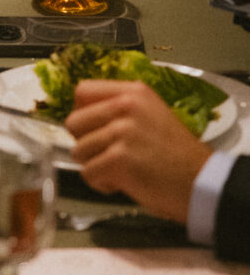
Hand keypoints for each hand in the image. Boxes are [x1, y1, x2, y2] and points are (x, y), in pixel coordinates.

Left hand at [65, 80, 210, 222]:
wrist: (201, 182)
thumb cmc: (175, 153)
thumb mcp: (150, 113)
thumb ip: (119, 108)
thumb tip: (81, 114)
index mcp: (133, 92)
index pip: (82, 91)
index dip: (82, 113)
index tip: (93, 128)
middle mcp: (126, 106)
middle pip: (73, 122)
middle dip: (85, 142)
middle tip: (107, 153)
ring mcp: (122, 132)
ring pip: (78, 150)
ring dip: (95, 165)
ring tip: (121, 168)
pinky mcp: (119, 159)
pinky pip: (88, 173)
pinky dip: (102, 183)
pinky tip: (123, 181)